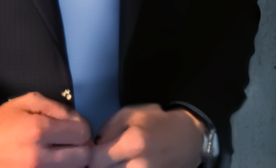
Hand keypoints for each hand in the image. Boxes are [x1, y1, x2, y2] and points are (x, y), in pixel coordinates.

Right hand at [0, 92, 92, 167]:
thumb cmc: (1, 123)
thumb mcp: (26, 102)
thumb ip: (56, 107)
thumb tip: (78, 120)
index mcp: (38, 131)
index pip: (82, 133)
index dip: (81, 128)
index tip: (72, 128)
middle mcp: (39, 158)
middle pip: (83, 157)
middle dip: (80, 147)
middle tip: (68, 142)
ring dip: (72, 162)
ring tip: (60, 153)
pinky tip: (51, 162)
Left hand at [90, 104, 204, 167]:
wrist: (187, 139)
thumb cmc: (157, 122)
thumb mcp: (130, 113)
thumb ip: (107, 128)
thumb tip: (93, 146)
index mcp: (133, 143)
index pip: (97, 159)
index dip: (88, 157)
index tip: (88, 152)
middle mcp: (138, 166)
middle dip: (97, 166)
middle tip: (100, 158)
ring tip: (111, 161)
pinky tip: (122, 165)